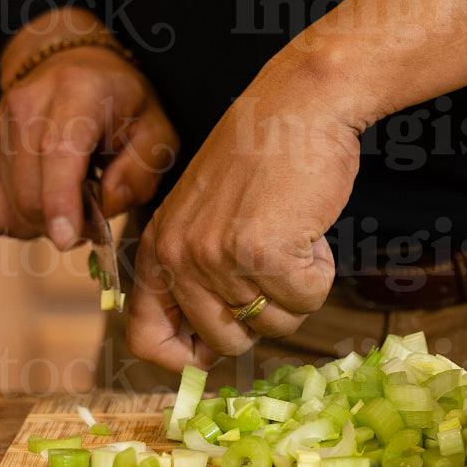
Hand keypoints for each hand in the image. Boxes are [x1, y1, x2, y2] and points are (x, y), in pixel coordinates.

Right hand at [0, 15, 178, 247]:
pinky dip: (20, 223)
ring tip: (74, 202)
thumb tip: (106, 205)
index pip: (58, 152)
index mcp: (77, 92)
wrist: (76, 67)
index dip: (60, 201)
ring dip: (45, 225)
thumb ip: (141, 171)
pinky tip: (47, 203)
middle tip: (95, 217)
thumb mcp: (155, 131)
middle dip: (65, 223)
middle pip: (30, 192)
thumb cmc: (123, 105)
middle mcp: (27, 106)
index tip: (66, 238)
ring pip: (10, 208)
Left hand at [125, 59, 356, 369]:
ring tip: (292, 235)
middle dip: (264, 315)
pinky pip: (307, 300)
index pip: (144, 339)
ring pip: (274, 324)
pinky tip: (310, 230)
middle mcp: (179, 256)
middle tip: (277, 265)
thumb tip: (200, 356)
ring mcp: (219, 256)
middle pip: (226, 341)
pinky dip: (321, 272)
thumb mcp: (206, 216)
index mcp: (157, 248)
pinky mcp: (264, 252)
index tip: (211, 357)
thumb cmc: (263, 157)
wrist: (299, 105)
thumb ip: (196, 274)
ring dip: (298, 289)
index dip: (181, 362)